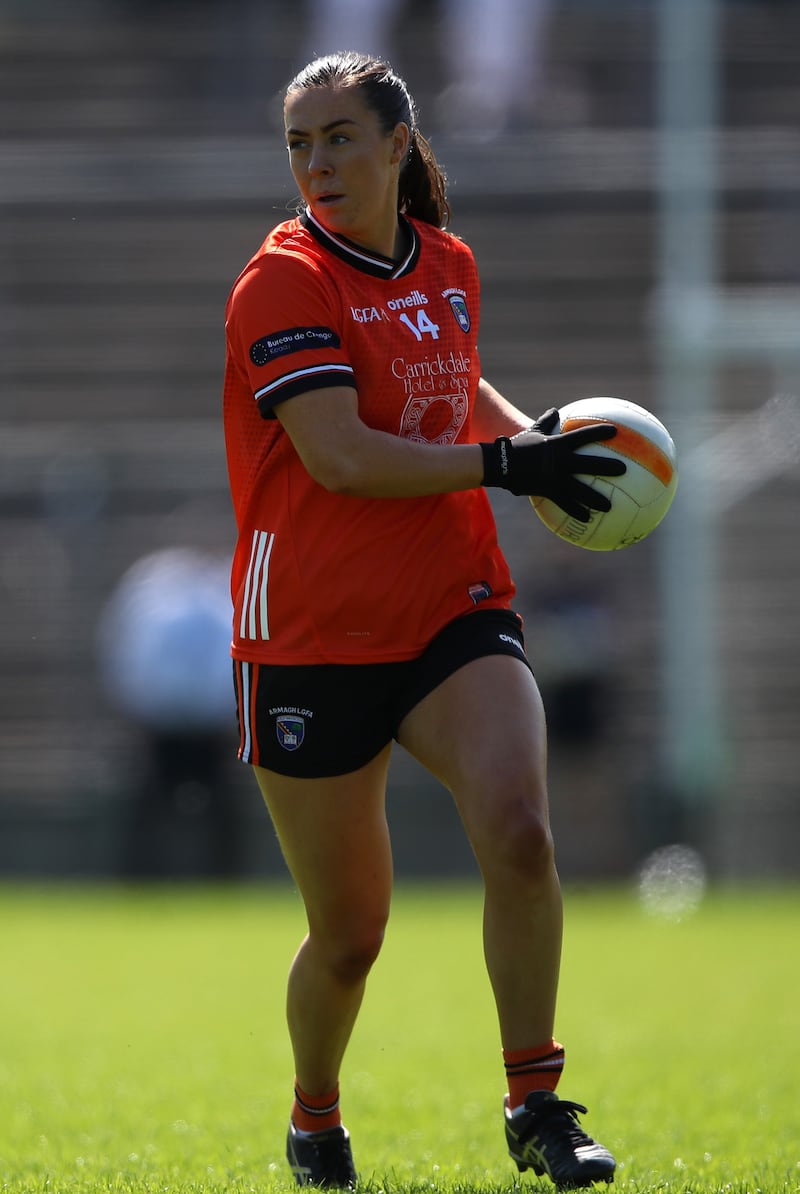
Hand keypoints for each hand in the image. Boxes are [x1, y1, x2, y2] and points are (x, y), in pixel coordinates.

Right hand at [480, 410, 626, 520]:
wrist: (500, 464)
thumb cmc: (516, 445)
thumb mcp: (531, 431)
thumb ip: (545, 421)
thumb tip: (554, 409)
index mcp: (557, 444)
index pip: (583, 435)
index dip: (599, 433)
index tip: (615, 432)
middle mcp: (560, 461)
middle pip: (589, 463)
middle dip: (608, 466)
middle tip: (624, 469)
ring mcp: (554, 478)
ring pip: (580, 489)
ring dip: (596, 498)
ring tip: (610, 505)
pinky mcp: (548, 491)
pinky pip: (565, 504)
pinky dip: (576, 511)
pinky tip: (587, 519)